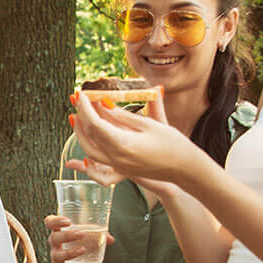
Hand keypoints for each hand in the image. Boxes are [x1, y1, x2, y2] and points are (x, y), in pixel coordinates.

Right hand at [45, 214, 112, 262]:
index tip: (68, 221)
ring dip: (70, 252)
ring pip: (58, 255)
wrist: (75, 257)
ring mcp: (55, 255)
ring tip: (83, 249)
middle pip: (54, 237)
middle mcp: (54, 241)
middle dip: (67, 236)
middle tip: (82, 234)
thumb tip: (110, 238)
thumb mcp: (87, 233)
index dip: (56, 221)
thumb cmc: (81, 239)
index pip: (50, 222)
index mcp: (58, 229)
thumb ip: (98, 233)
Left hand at [67, 89, 203, 186]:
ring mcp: (118, 166)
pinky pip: (99, 158)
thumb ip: (122, 115)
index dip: (85, 107)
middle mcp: (116, 158)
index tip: (80, 94)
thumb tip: (102, 103)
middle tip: (77, 100)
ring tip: (78, 116)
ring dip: (81, 132)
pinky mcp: (122, 169)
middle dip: (80, 117)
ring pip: (90, 150)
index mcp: (123, 144)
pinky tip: (89, 136)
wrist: (185, 169)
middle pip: (88, 137)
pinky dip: (91, 145)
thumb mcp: (149, 124)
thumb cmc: (173, 144)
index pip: (95, 123)